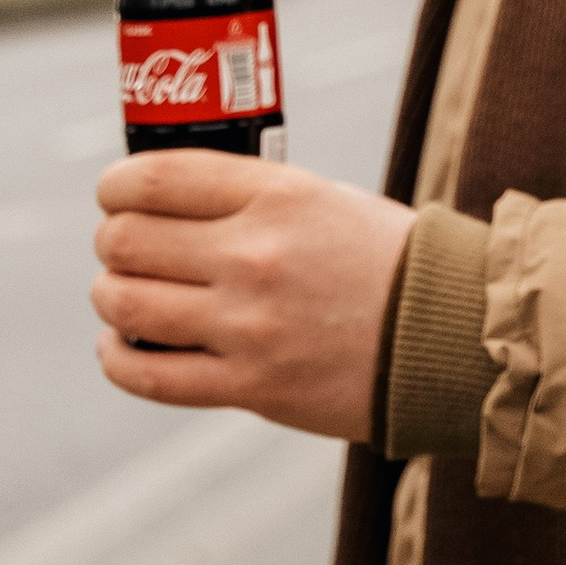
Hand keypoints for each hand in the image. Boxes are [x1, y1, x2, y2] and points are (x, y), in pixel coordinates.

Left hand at [92, 153, 415, 440]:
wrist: (454, 337)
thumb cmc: (390, 262)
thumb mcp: (326, 200)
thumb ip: (249, 198)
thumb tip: (165, 204)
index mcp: (277, 195)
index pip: (153, 178)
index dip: (115, 186)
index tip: (115, 196)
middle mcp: (254, 255)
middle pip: (125, 241)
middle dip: (113, 244)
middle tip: (126, 250)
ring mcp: (248, 325)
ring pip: (124, 304)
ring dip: (111, 297)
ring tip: (126, 297)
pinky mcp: (251, 386)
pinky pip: (146, 373)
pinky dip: (118, 356)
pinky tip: (122, 344)